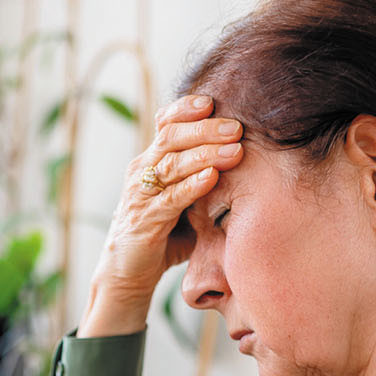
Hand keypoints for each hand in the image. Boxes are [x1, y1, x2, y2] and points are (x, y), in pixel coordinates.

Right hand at [80, 95, 243, 335]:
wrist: (127, 274)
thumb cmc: (162, 235)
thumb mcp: (183, 201)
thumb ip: (204, 180)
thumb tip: (248, 162)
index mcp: (150, 161)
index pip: (165, 124)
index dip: (186, 108)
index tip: (213, 101)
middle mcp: (141, 172)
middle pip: (171, 137)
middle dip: (205, 129)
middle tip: (236, 127)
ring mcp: (140, 195)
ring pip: (172, 164)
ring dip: (205, 154)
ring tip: (234, 149)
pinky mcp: (143, 221)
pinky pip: (170, 198)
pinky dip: (192, 186)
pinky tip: (212, 177)